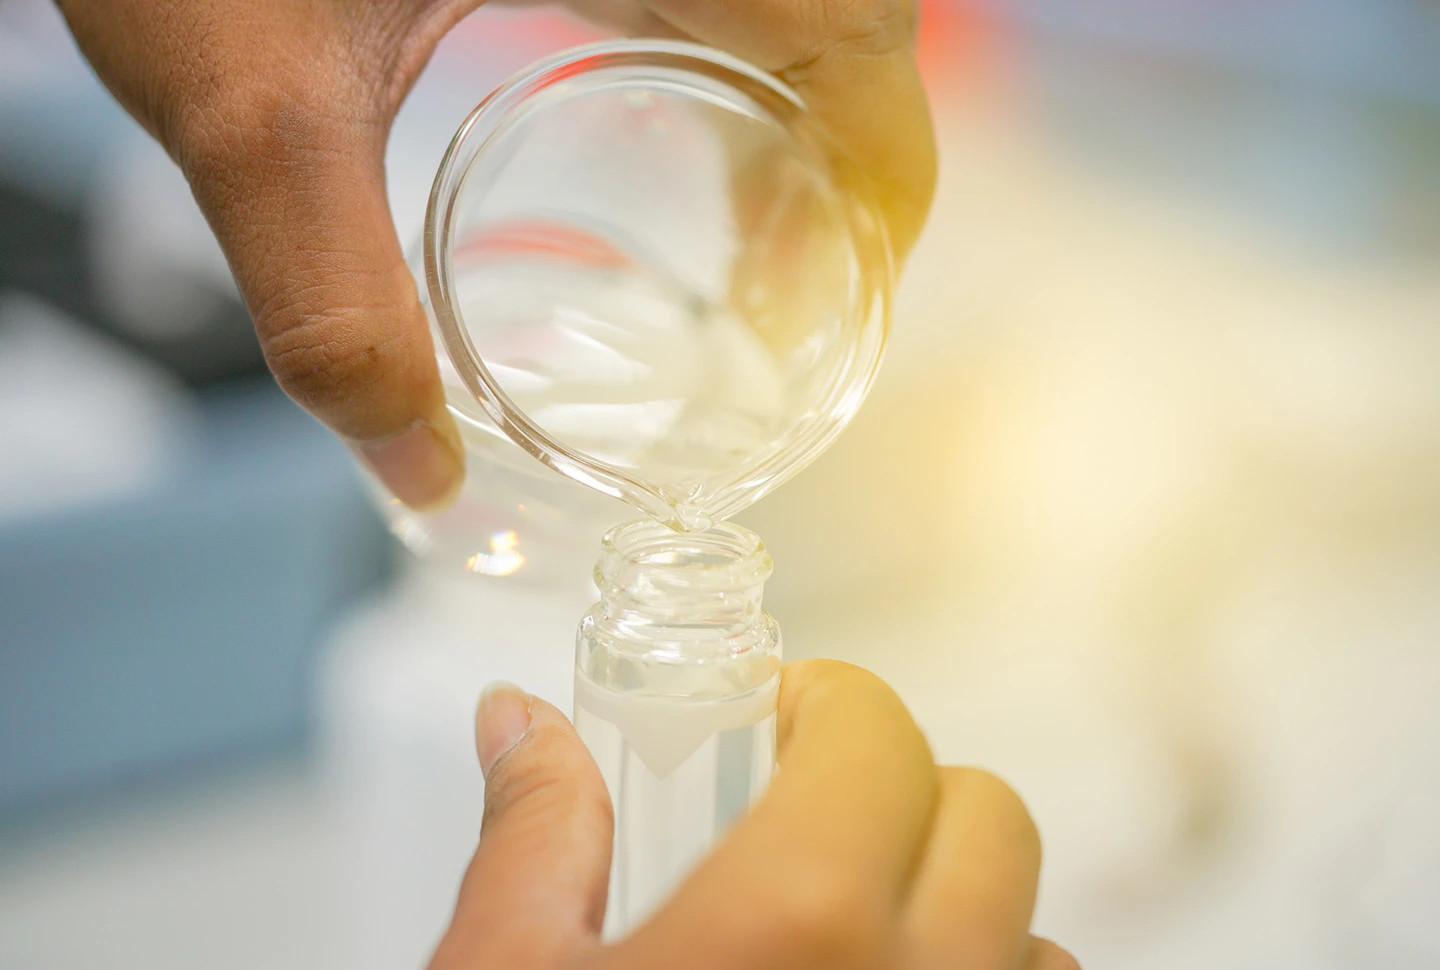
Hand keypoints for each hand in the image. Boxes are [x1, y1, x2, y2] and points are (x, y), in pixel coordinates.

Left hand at [57, 0, 935, 509]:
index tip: (827, 308)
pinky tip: (698, 156)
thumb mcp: (249, 106)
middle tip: (797, 304)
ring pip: (806, 2)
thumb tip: (413, 470)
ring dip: (812, 125)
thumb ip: (325, 293)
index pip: (851, 29)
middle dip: (861, 168)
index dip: (883, 176)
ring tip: (758, 256)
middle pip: (856, 18)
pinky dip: (752, 76)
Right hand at [436, 661, 1076, 968]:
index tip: (773, 717)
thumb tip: (520, 725)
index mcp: (798, 925)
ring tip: (840, 927)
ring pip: (1028, 929)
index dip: (822, 701)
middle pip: (986, 814)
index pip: (875, 728)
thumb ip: (534, 831)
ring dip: (953, 902)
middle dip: (899, 788)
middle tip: (804, 816)